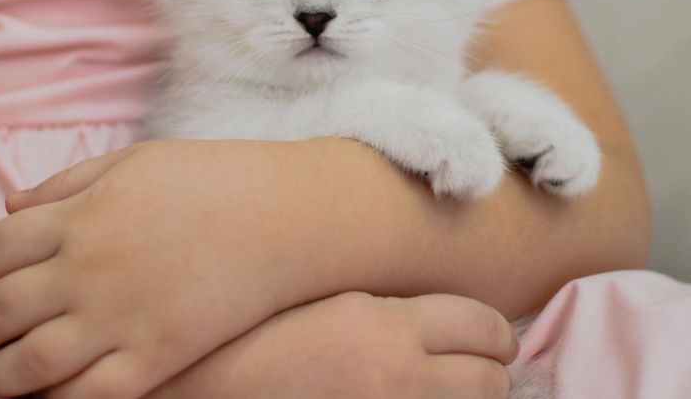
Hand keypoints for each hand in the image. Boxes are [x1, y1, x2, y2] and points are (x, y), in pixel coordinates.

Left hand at [0, 139, 341, 398]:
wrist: (287, 216)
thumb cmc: (211, 178)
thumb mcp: (131, 163)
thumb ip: (63, 184)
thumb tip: (5, 204)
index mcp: (80, 216)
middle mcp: (89, 269)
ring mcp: (122, 316)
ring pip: (30, 362)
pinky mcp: (158, 355)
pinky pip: (91, 393)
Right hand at [149, 291, 516, 398]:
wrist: (193, 391)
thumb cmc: (240, 336)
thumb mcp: (311, 301)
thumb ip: (370, 303)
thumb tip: (411, 301)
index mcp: (381, 324)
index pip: (483, 325)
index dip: (496, 334)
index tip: (493, 338)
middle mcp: (398, 374)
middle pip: (491, 379)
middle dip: (488, 374)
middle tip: (475, 370)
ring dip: (464, 398)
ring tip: (437, 389)